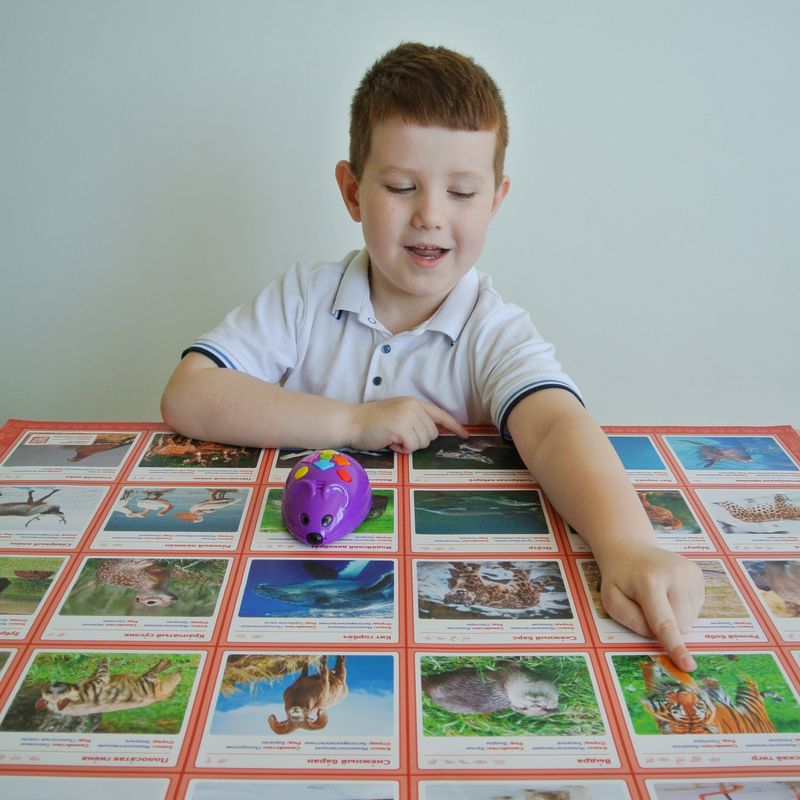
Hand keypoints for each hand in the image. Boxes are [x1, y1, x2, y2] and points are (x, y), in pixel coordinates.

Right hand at [347, 397, 468, 453]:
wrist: (351, 422)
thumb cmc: (371, 422)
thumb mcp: (397, 414)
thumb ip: (414, 419)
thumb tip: (431, 433)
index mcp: (414, 402)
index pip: (440, 414)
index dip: (454, 426)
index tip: (465, 435)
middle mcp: (414, 407)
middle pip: (432, 434)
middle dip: (418, 440)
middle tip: (399, 437)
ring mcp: (408, 416)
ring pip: (423, 442)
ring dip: (408, 446)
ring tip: (392, 438)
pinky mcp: (401, 428)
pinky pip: (412, 447)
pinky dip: (401, 450)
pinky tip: (390, 442)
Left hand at [596, 543, 704, 671]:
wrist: (630, 548)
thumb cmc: (619, 577)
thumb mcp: (611, 598)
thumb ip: (629, 619)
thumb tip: (656, 634)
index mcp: (649, 581)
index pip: (664, 621)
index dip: (675, 645)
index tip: (688, 665)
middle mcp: (674, 575)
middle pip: (680, 625)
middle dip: (664, 627)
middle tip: (646, 604)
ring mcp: (690, 573)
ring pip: (690, 620)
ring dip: (673, 617)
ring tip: (657, 595)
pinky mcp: (698, 574)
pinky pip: (696, 609)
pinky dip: (681, 607)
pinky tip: (668, 591)